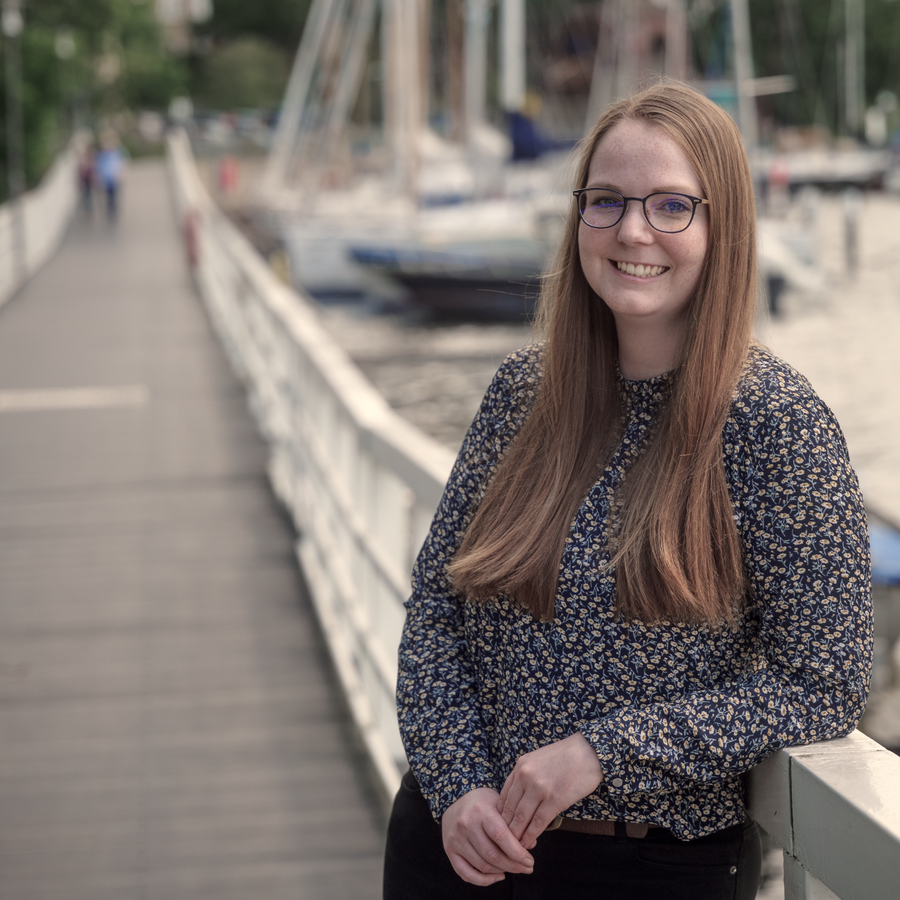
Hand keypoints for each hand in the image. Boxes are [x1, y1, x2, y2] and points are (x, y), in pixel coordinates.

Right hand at [441, 787, 535, 885]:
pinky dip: (484, 880)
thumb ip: (514, 822)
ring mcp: (456, 839)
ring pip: (482, 866)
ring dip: (502, 871)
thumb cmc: (482, 802)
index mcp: (481, 811)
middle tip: (526, 868)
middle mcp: (466, 825)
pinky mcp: (449, 851)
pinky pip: (466, 874)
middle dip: (513, 865)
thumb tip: (530, 845)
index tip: (529, 860)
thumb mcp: (499, 803)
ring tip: (515, 869)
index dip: (517, 852)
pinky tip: (498, 876)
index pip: (501, 837)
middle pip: (492, 855)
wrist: (455, 799)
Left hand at [498, 733, 603, 849]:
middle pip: (510, 808)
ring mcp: (539, 788)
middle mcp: (525, 776)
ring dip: (517, 835)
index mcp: (520, 766)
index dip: (501, 814)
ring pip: (521, 818)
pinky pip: (538, 822)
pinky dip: (531, 835)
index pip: (504, 796)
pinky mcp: (554, 799)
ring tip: (516, 847)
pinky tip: (529, 843)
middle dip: (506, 828)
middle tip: (506, 842)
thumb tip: (520, 799)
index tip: (502, 826)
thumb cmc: (565, 756)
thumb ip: (526, 776)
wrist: (588, 752)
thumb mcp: (538, 760)